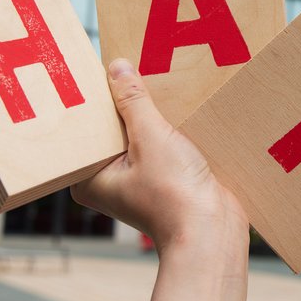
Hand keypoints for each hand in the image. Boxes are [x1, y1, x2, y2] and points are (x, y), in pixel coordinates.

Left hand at [71, 58, 247, 252]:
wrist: (213, 232)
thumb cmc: (175, 197)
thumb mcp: (151, 137)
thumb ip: (133, 101)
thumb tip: (116, 67)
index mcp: (89, 178)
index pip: (87, 127)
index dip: (97, 99)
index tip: (104, 70)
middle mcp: (107, 180)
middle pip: (112, 128)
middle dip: (125, 104)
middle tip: (132, 69)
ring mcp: (136, 180)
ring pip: (137, 135)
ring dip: (149, 116)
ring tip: (157, 86)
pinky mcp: (161, 179)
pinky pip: (157, 145)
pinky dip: (166, 129)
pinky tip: (177, 111)